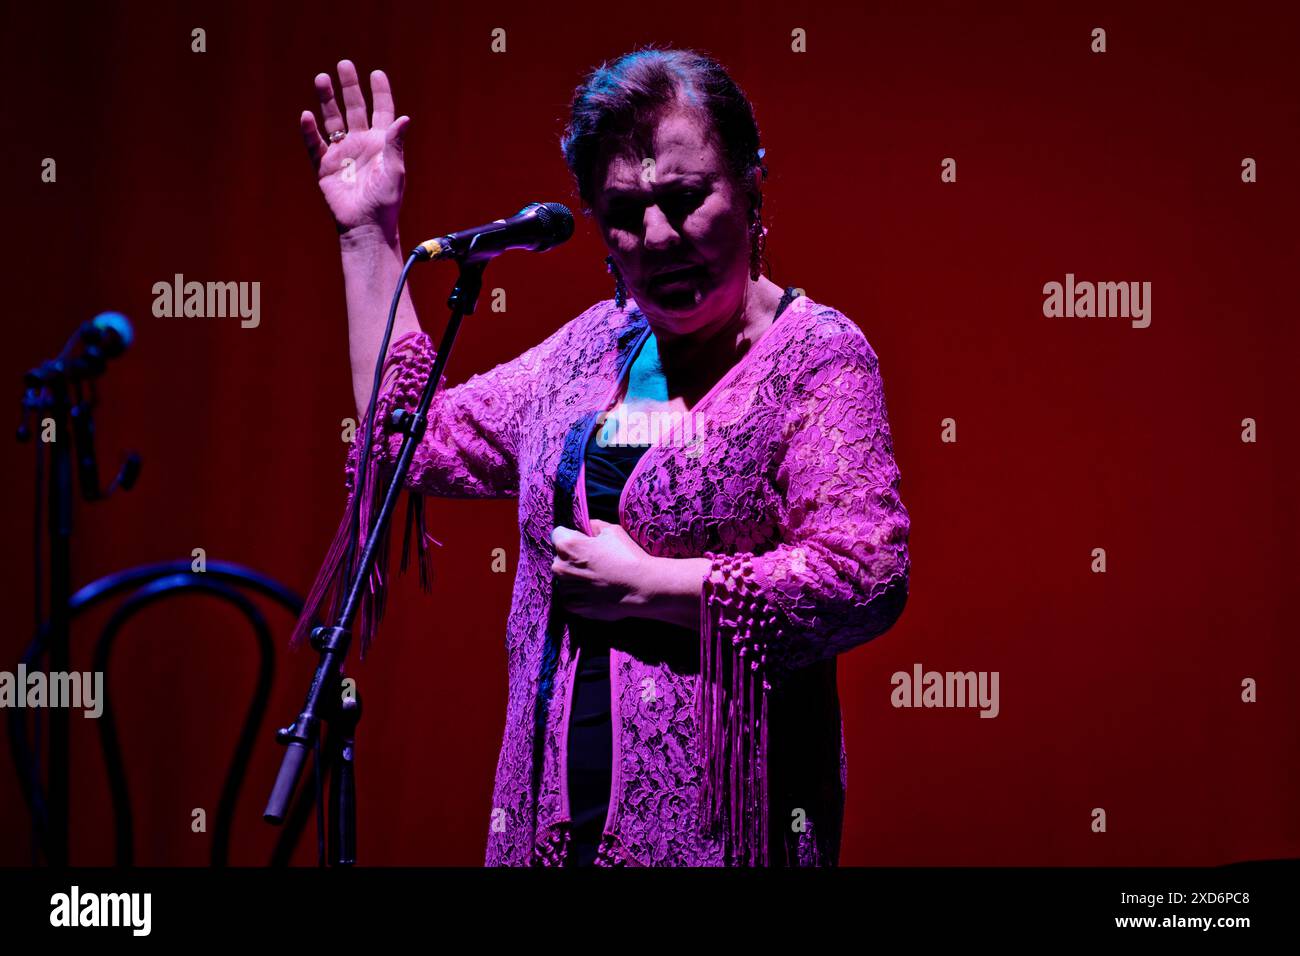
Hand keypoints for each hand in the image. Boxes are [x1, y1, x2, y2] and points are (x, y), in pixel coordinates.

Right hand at [300, 59, 409, 238]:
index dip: (379, 92)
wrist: (366, 227)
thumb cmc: (385, 202)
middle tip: (343, 64)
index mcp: (381, 144)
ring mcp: (342, 153)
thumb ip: (396, 144)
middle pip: (353, 109)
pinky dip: (309, 130)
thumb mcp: (395, 172)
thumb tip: (405, 117)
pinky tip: (307, 116)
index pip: (381, 111)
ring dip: (327, 100)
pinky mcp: (325, 167)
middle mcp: (361, 144)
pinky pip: (314, 144)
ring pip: (332, 120)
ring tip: (321, 78)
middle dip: (349, 87)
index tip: (376, 73)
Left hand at [551, 519, 653, 621]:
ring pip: (564, 578)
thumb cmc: (628, 557)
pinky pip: (570, 596)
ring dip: (575, 577)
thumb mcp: (612, 530)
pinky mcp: (572, 606)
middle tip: (594, 561)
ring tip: (598, 578)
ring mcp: (565, 589)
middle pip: (560, 557)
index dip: (573, 536)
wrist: (642, 588)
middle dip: (572, 557)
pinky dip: (579, 594)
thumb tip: (585, 528)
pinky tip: (597, 591)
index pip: (558, 534)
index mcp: (567, 546)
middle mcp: (560, 567)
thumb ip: (592, 526)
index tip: (584, 542)